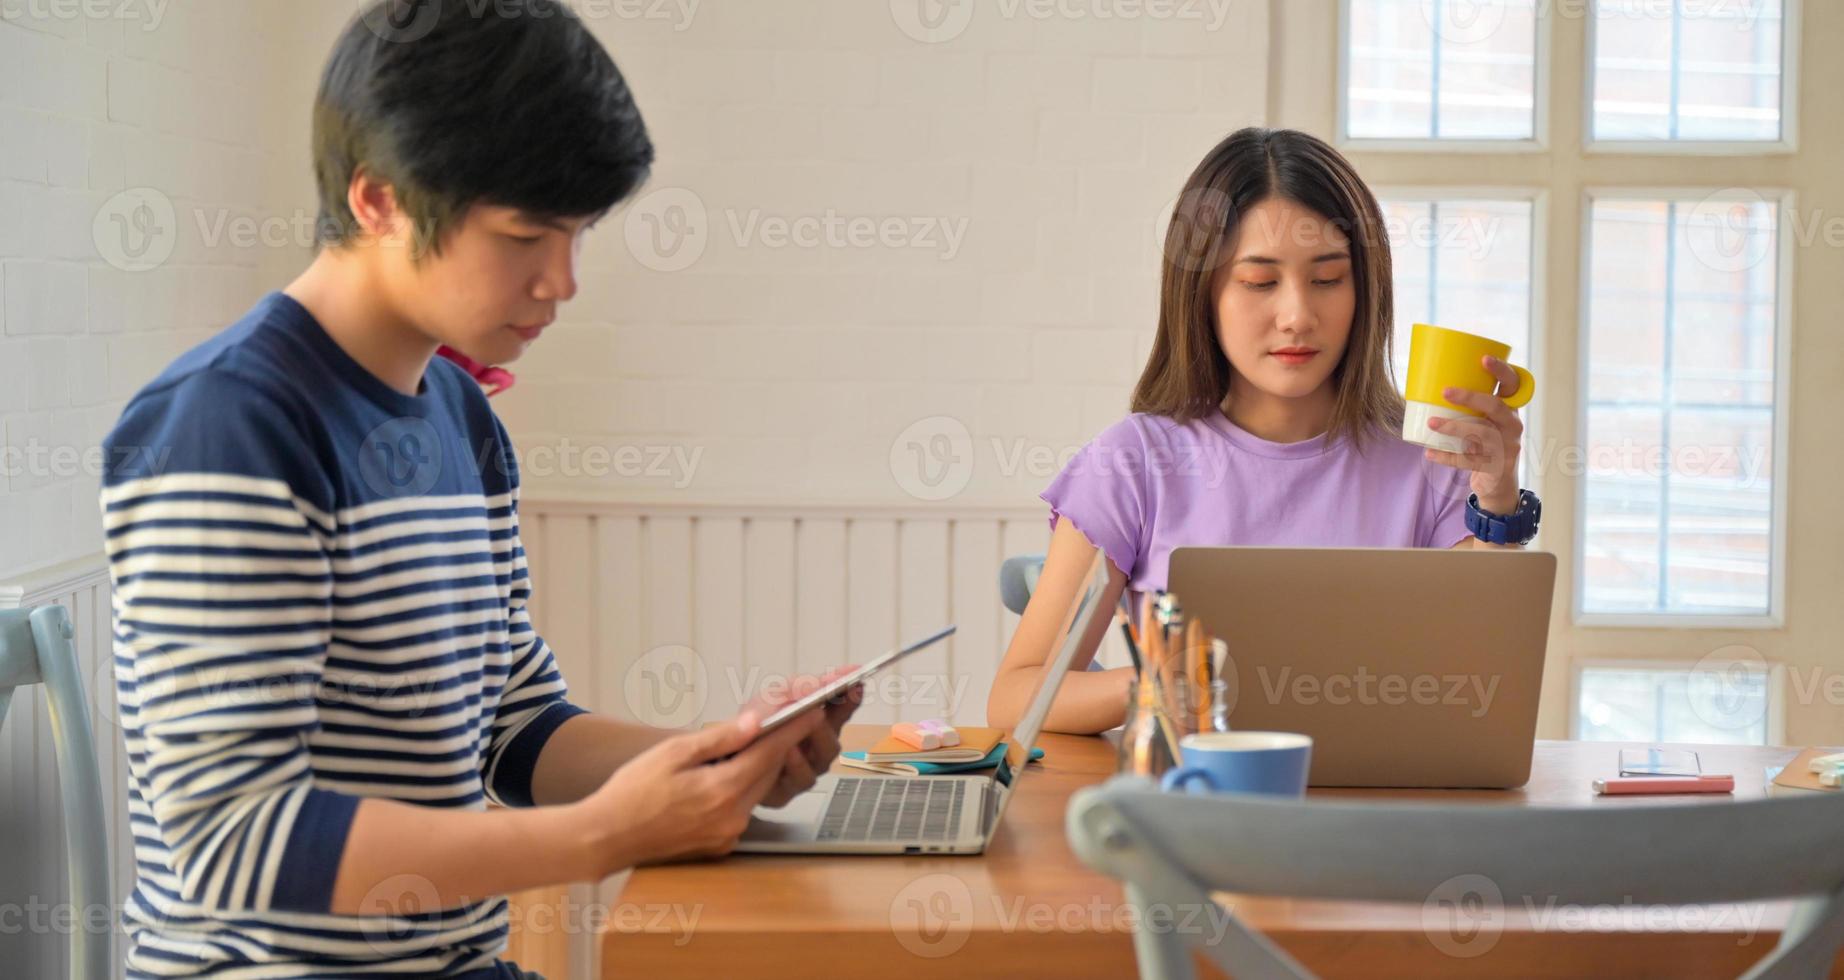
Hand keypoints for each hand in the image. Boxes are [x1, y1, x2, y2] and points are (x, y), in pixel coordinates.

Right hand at [570, 705, 826, 874]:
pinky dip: (741, 788)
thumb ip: (719, 738)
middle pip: (768, 772)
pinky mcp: (720, 845)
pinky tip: (726, 774)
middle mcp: (732, 817)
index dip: (793, 728)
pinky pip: (741, 808)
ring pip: (755, 790)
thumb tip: (755, 722)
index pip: (770, 753)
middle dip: (778, 745)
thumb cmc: (632, 791)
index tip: (812, 709)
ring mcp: (727, 834)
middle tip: (788, 717)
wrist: (605, 837)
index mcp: (722, 790)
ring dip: (758, 766)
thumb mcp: (673, 752)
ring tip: (754, 741)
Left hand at [742, 666, 864, 807]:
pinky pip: (799, 778)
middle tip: (833, 701)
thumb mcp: (767, 701)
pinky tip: (787, 750)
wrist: (724, 757)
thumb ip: (791, 690)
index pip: (839, 710)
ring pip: (823, 757)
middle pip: (835, 737)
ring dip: (816, 738)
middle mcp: (814, 749)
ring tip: (810, 720)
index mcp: (814, 725)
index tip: (857, 682)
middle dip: (835, 718)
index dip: (850, 697)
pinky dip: (795, 762)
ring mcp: (804, 770)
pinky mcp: (788, 791)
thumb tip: (815, 684)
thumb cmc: (752, 727)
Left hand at [1424, 355, 1524, 515]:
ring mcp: (1507, 447)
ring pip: (1481, 433)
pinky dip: (1447, 457)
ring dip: (1454, 427)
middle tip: (1445, 391)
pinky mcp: (1496, 467)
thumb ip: (1467, 406)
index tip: (1483, 359)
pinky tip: (1429, 453)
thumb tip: (1427, 384)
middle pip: (1496, 406)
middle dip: (1470, 397)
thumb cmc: (1483, 443)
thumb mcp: (1482, 421)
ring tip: (1431, 423)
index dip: (1502, 370)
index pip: (1513, 384)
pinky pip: (1469, 461)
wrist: (1497, 481)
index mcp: (1509, 409)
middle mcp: (1512, 425)